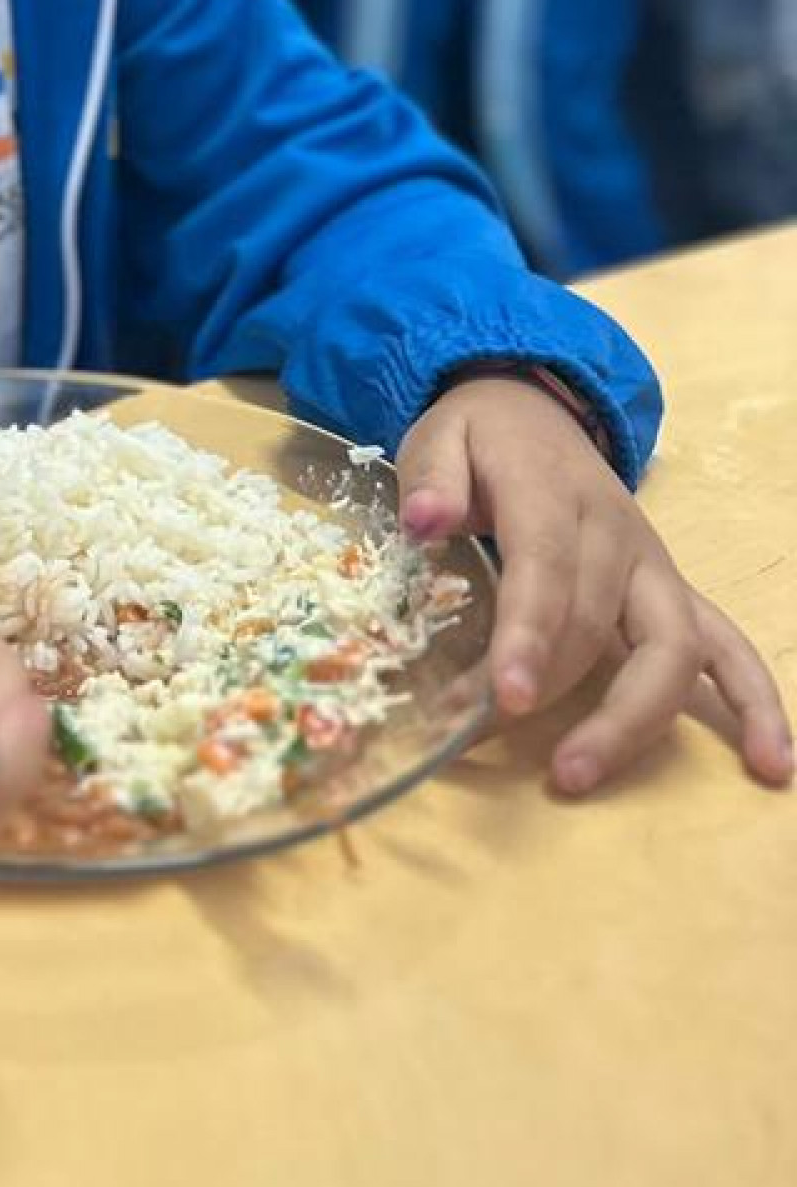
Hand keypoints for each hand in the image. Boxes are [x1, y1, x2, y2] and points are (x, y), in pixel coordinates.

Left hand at [397, 374, 791, 792]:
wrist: (535, 411)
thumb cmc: (482, 440)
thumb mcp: (439, 434)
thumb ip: (431, 477)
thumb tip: (425, 520)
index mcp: (551, 491)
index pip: (547, 566)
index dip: (528, 635)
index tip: (504, 698)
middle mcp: (615, 532)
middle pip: (601, 621)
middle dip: (554, 690)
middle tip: (494, 738)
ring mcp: (654, 565)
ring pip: (671, 646)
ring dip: (634, 718)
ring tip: (580, 775)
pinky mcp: (674, 592)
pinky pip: (728, 645)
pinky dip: (754, 701)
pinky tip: (768, 761)